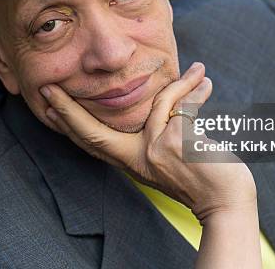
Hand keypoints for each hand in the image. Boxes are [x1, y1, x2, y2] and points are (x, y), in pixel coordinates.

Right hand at [40, 62, 255, 221]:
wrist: (226, 202)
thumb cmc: (201, 177)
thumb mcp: (169, 156)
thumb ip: (158, 130)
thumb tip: (168, 91)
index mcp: (132, 162)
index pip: (92, 141)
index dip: (68, 122)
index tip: (48, 103)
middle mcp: (138, 159)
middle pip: (92, 132)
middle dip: (67, 109)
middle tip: (48, 87)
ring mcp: (154, 149)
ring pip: (160, 101)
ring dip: (183, 83)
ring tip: (198, 71)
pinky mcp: (176, 140)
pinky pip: (183, 103)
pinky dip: (198, 90)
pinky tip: (206, 82)